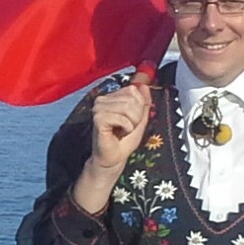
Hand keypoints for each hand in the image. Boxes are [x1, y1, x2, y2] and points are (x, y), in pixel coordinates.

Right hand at [69, 76, 151, 214]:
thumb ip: (143, 102)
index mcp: (111, 97)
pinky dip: (126, 127)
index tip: (131, 120)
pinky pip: (121, 118)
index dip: (139, 106)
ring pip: (127, 106)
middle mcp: (102, 99)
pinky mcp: (97, 118)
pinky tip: (118, 133)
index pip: (133, 90)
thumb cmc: (124, 140)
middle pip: (131, 98)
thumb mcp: (140, 119)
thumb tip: (145, 86)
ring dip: (131, 123)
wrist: (113, 158)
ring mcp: (98, 108)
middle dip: (136, 116)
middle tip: (127, 127)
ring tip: (123, 130)